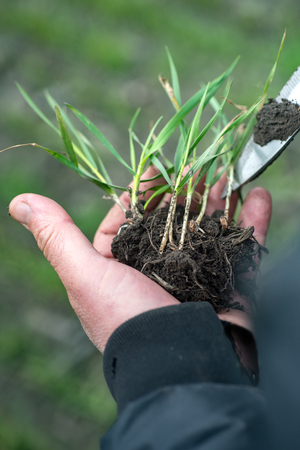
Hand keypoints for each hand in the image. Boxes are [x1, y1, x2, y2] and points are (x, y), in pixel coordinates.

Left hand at [9, 166, 270, 352]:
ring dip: (219, 200)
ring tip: (227, 174)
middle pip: (171, 221)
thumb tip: (19, 201)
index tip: (153, 171)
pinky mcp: (230, 284)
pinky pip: (243, 246)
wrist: (178, 366)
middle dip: (184, 193)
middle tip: (197, 167)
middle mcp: (157, 272)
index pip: (126, 223)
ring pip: (208, 228)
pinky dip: (252, 220)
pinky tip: (257, 195)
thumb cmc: (126, 320)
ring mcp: (196, 277)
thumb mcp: (84, 275)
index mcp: (122, 269)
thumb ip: (57, 237)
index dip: (138, 196)